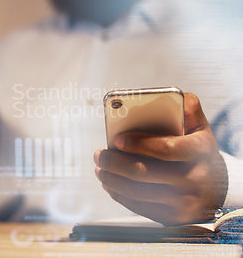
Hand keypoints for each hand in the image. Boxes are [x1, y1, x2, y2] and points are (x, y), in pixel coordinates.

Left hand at [94, 93, 227, 224]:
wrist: (216, 187)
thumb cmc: (198, 151)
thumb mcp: (199, 128)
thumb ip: (186, 108)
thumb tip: (169, 96)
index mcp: (200, 151)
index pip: (165, 148)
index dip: (138, 144)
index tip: (116, 139)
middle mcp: (194, 179)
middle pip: (143, 172)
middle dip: (113, 162)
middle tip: (98, 154)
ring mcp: (184, 202)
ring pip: (136, 191)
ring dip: (110, 179)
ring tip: (99, 168)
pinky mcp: (173, 218)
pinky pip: (138, 207)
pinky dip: (118, 195)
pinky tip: (109, 184)